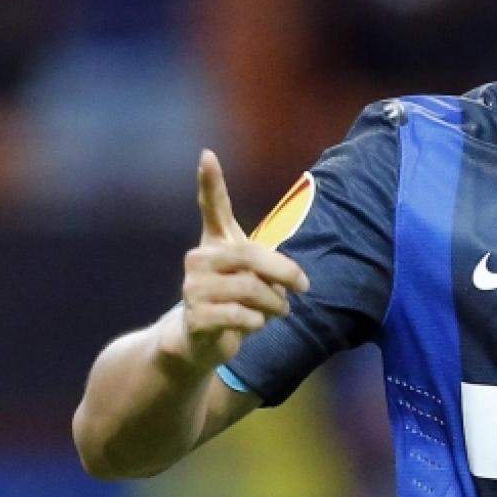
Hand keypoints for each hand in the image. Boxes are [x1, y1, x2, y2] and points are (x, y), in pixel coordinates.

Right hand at [163, 150, 309, 371]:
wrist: (198, 342)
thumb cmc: (233, 302)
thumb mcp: (253, 278)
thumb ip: (270, 268)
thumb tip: (292, 280)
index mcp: (216, 244)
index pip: (213, 207)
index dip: (210, 182)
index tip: (207, 154)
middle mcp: (199, 259)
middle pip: (252, 255)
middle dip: (284, 273)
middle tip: (303, 287)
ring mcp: (193, 287)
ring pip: (250, 288)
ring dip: (274, 304)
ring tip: (277, 311)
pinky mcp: (195, 316)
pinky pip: (241, 315)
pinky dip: (257, 322)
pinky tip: (253, 325)